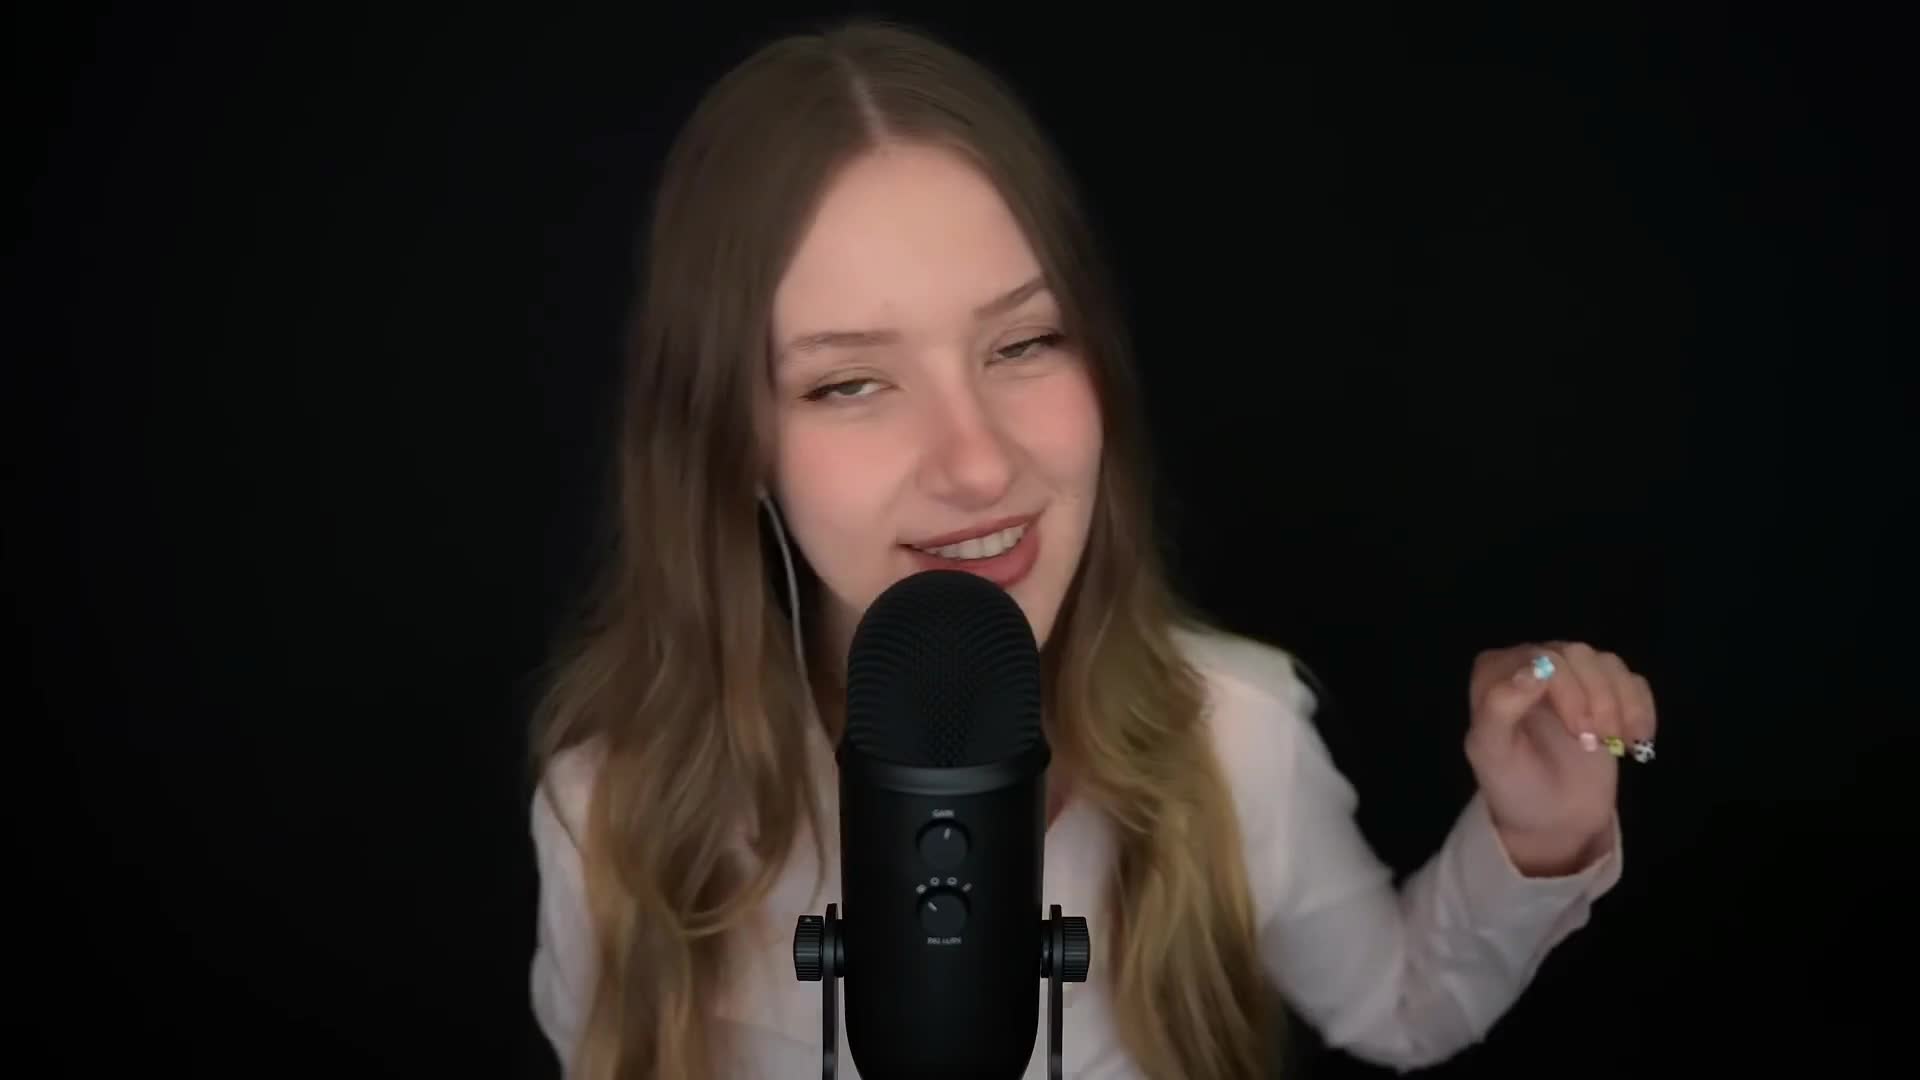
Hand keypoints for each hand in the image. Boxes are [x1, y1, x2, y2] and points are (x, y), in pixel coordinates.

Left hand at [1463, 642, 1657, 875]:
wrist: (1551, 818)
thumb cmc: (1513, 784)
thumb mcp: (1491, 752)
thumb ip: (1499, 707)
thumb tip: (1534, 669)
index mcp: (1497, 672)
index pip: (1539, 657)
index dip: (1566, 688)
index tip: (1578, 732)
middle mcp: (1534, 664)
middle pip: (1579, 655)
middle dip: (1596, 700)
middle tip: (1596, 743)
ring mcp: (1573, 677)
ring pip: (1608, 664)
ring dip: (1621, 705)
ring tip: (1615, 744)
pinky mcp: (1605, 694)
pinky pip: (1633, 682)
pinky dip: (1642, 710)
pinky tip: (1636, 741)